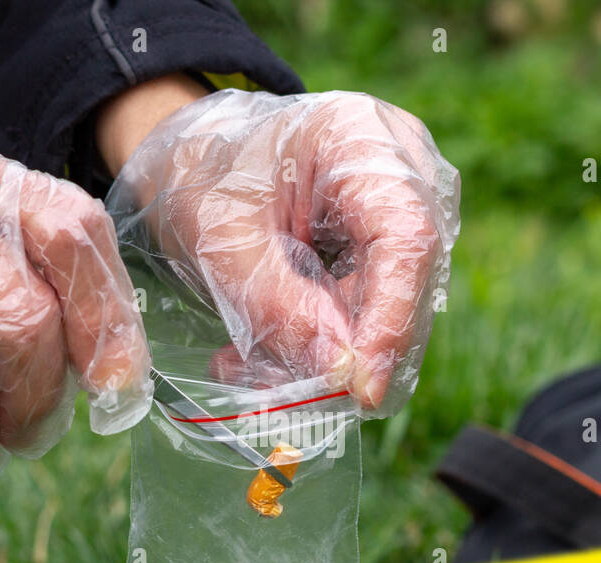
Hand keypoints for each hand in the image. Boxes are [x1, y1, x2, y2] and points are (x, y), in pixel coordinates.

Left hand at [101, 85, 459, 413]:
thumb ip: (277, 303)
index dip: (391, 320)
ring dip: (321, 356)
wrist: (193, 160)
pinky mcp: (386, 251)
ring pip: (389, 311)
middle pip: (407, 282)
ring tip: (241, 367)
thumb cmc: (202, 176)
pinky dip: (315, 345)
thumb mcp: (220, 240)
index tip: (361, 388)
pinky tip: (256, 355)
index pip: (407, 236)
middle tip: (275, 388)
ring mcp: (403, 211)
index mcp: (362, 136)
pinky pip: (368, 315)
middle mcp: (404, 170)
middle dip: (345, 350)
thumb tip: (341, 373)